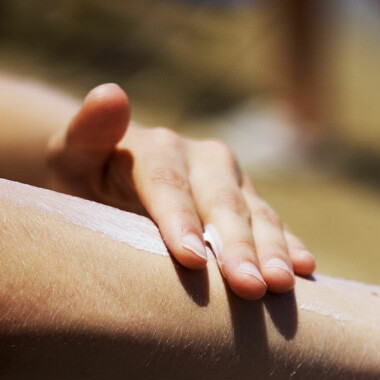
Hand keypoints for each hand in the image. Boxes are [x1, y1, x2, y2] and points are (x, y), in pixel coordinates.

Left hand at [45, 83, 315, 298]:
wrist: (114, 181)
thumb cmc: (85, 179)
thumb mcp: (71, 157)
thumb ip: (88, 131)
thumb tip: (111, 92)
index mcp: (159, 148)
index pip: (170, 186)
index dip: (181, 221)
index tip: (190, 260)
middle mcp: (205, 160)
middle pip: (223, 205)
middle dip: (238, 247)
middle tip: (250, 287)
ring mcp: (234, 184)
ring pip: (257, 216)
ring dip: (274, 251)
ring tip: (282, 285)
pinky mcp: (252, 207)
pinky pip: (276, 228)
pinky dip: (292, 247)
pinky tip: (308, 271)